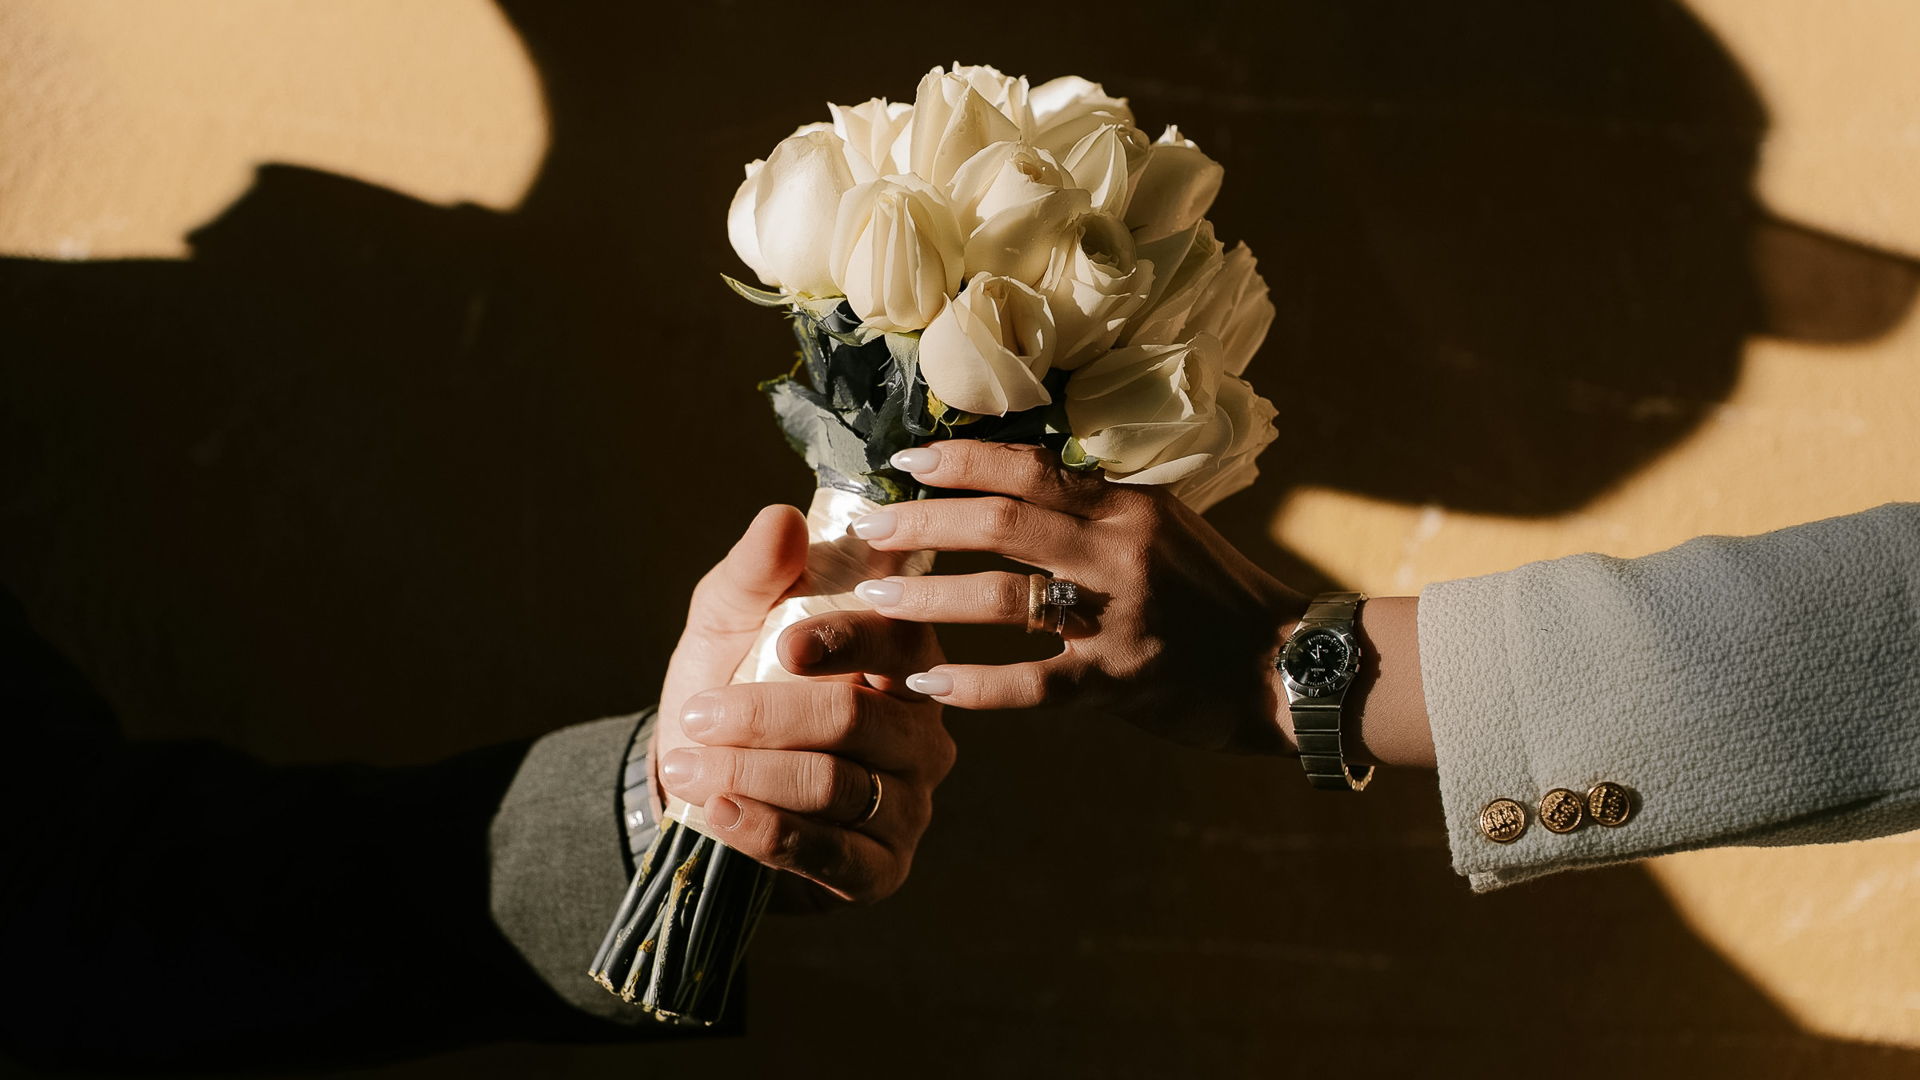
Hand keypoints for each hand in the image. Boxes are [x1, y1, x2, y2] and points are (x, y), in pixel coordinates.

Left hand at [652, 504, 954, 906]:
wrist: (691, 787)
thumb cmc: (725, 689)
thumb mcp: (724, 624)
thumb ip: (753, 574)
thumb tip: (781, 520)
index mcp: (902, 661)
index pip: (900, 639)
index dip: (845, 639)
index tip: (783, 645)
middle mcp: (921, 734)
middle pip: (857, 716)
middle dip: (766, 717)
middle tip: (697, 716)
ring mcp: (907, 806)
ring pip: (837, 783)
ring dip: (751, 773)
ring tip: (689, 763)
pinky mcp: (879, 871)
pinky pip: (831, 853)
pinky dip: (768, 831)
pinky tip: (720, 812)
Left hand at [846, 440, 1307, 753]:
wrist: (1288, 665)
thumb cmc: (1217, 594)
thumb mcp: (1162, 527)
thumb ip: (1094, 509)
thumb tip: (1014, 483)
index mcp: (1127, 506)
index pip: (1031, 467)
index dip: (962, 460)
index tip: (905, 460)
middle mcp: (1119, 552)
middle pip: (1003, 523)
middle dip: (926, 522)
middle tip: (869, 526)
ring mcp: (1119, 618)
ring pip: (1006, 600)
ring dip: (932, 595)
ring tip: (877, 596)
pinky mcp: (1119, 682)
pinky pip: (1031, 684)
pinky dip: (974, 683)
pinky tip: (926, 681)